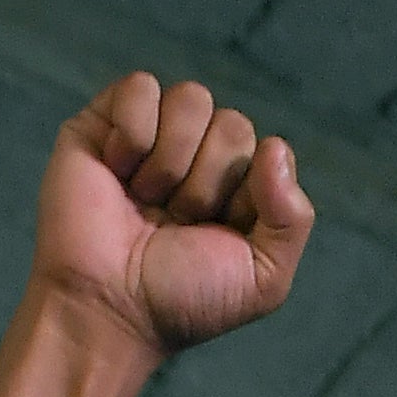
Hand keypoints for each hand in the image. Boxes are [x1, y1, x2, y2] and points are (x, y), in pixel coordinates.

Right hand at [32, 74, 308, 359]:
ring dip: (172, 161)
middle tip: (174, 222)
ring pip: (192, 99)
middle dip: (206, 183)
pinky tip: (118, 171)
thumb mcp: (264, 279)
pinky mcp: (104, 122)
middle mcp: (196, 155)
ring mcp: (151, 135)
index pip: (265, 150)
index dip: (243, 195)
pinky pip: (141, 86)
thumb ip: (293, 218)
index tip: (212, 234)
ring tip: (145, 201)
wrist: (110, 310)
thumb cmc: (182, 300)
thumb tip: (275, 145)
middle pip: (232, 124)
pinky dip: (134, 134)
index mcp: (236, 185)